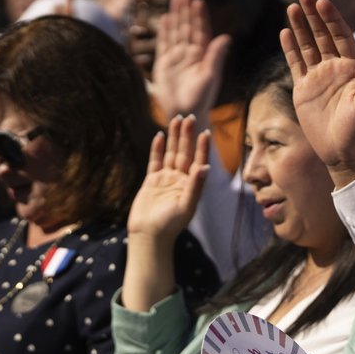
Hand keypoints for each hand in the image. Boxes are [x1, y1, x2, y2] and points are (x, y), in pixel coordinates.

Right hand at [126, 115, 210, 242]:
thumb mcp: (186, 206)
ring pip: (171, 153)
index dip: (202, 147)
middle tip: (189, 116)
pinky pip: (155, 161)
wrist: (148, 237)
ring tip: (177, 120)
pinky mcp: (151, 181)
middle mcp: (181, 180)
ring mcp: (166, 179)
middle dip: (187, 135)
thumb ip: (195, 186)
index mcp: (192, 185)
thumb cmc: (170, 225)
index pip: (199, 161)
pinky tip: (160, 136)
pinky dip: (158, 149)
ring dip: (174, 137)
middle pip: (185, 153)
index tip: (205, 131)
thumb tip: (206, 167)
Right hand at [151, 0, 229, 120]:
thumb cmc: (201, 98)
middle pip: (187, 26)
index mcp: (202, 55)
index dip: (199, 15)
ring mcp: (176, 58)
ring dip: (176, 15)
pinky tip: (165, 18)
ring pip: (176, 31)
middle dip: (187, 9)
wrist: (185, 113)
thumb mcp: (210, 76)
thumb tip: (226, 37)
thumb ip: (216, 56)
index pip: (200, 30)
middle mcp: (190, 53)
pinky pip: (164, 43)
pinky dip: (164, 31)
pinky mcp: (164, 64)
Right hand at [282, 0, 354, 185]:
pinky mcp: (305, 90)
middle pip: (322, 35)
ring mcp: (319, 78)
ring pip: (307, 46)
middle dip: (314, 14)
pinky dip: (290, 48)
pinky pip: (296, 64)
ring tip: (292, 6)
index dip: (332, 19)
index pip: (340, 36)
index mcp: (352, 68)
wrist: (346, 154)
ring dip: (301, 26)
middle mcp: (335, 68)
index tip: (323, 2)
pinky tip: (285, 31)